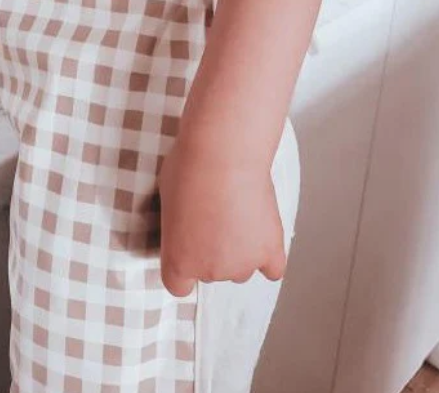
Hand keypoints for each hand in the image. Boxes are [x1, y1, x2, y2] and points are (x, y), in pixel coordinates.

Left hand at [157, 125, 286, 296]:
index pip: (178, 286)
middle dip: (210, 250)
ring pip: (241, 269)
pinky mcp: (271, 251)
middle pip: (210, 273)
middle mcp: (211, 271)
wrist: (224, 153)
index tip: (187, 248)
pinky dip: (269, 257)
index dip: (184, 265)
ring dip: (239, 250)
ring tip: (238, 214)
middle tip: (213, 216)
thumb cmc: (190, 168)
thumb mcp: (165, 199)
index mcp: (179, 261)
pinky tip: (262, 238)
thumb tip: (186, 222)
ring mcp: (243, 264)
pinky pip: (273, 269)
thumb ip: (176, 225)